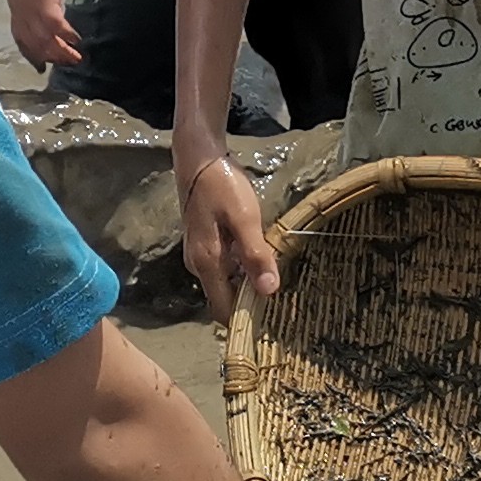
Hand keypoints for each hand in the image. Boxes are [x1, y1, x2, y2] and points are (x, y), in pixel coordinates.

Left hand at [6, 0, 80, 69]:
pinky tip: (77, 40)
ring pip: (45, 40)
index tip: (40, 65)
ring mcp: (31, 9)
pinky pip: (56, 27)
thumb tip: (46, 0)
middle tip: (65, 64)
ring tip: (76, 58)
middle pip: (34, 43)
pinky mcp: (45, 2)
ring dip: (61, 52)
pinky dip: (67, 36)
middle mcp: (20, 12)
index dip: (30, 52)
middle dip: (49, 57)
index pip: (20, 37)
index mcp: (16, 6)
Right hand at [177, 152, 278, 321]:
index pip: (223, 310)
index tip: (272, 321)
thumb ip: (255, 255)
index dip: (245, 320)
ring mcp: (199, 255)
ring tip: (275, 277)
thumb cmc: (222, 186)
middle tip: (282, 298)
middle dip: (249, 302)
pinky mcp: (204, 244)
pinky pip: (224, 267)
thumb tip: (268, 291)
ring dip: (247, 283)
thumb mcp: (245, 218)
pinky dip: (241, 269)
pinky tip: (260, 257)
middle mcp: (198, 265)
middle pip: (224, 298)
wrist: (198, 159)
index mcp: (206, 263)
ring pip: (225, 283)